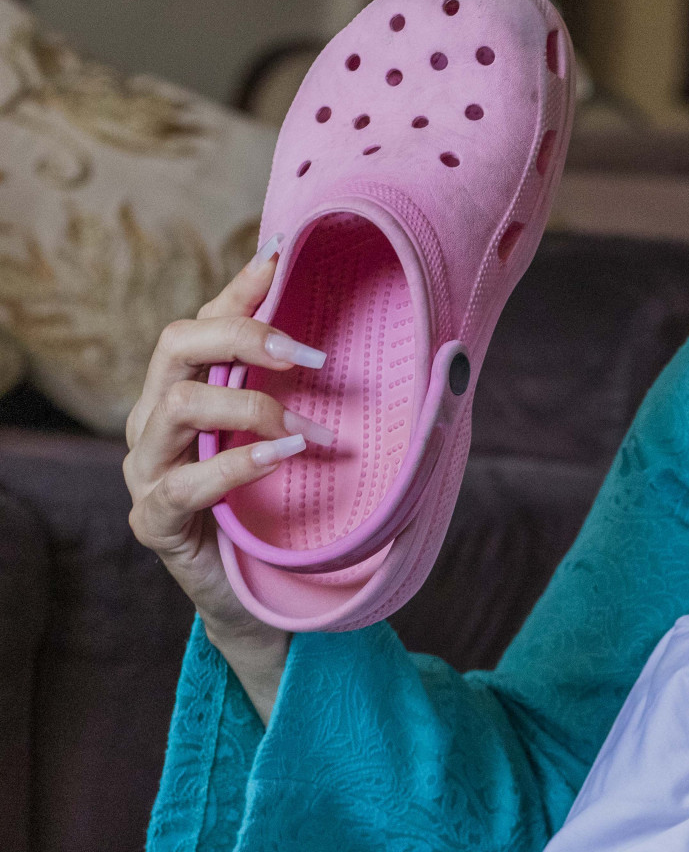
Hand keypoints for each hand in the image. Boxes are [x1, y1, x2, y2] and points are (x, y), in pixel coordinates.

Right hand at [122, 236, 327, 715]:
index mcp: (185, 388)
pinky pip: (182, 482)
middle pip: (175, 345)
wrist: (259, 592)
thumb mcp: (297, 435)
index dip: (241, 289)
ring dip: (255, 409)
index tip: (284, 259)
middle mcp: (154, 420)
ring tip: (313, 433)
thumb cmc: (279, 504)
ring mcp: (146, 469)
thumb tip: (379, 329)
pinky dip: (238, 465)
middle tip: (310, 356)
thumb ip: (310, 389)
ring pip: (176, 405)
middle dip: (245, 339)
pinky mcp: (155, 519)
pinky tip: (284, 459)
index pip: (204, 320)